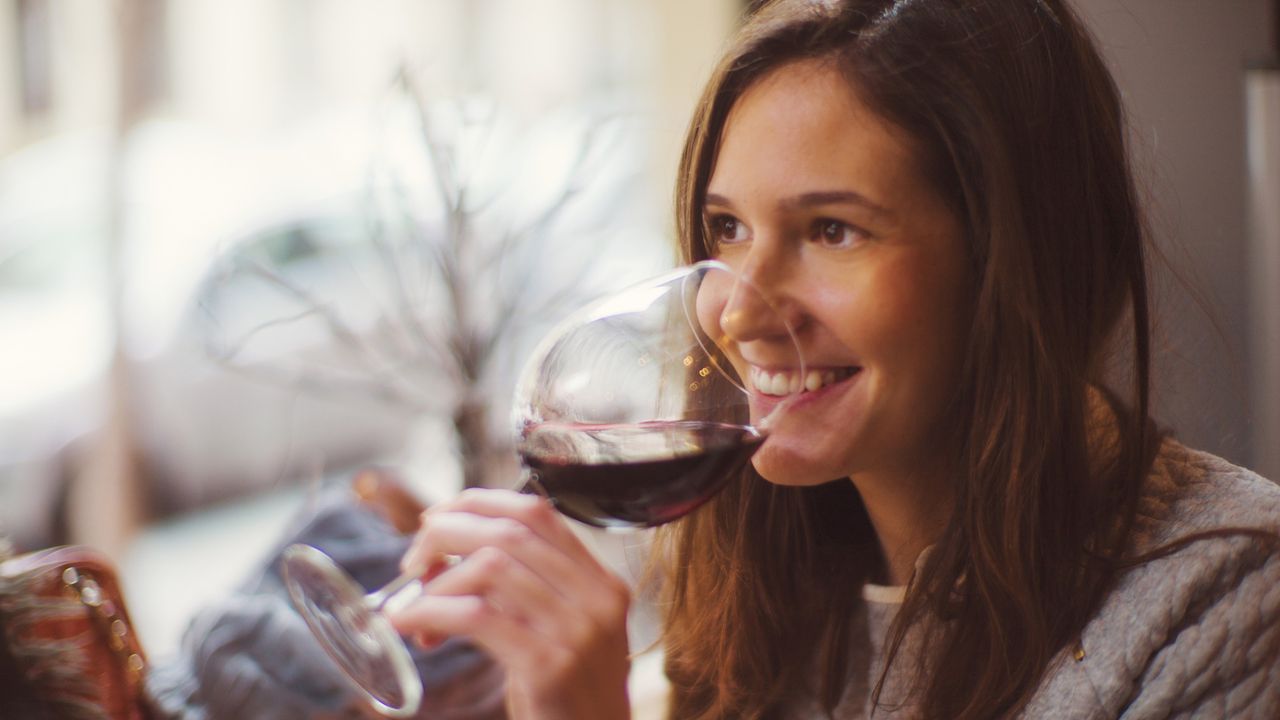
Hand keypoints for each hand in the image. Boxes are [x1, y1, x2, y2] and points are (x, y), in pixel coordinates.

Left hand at [387, 488, 632, 719]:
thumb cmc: (568, 699)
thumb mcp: (564, 633)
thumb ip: (528, 591)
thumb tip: (449, 553)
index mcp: (601, 582)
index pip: (537, 512)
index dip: (478, 504)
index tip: (437, 518)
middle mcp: (596, 599)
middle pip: (508, 532)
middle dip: (446, 536)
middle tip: (413, 563)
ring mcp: (576, 631)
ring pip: (490, 568)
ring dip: (436, 583)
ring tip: (414, 611)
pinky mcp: (549, 665)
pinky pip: (476, 617)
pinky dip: (431, 613)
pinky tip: (411, 626)